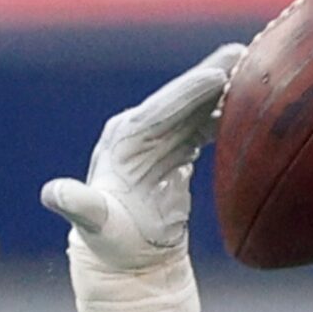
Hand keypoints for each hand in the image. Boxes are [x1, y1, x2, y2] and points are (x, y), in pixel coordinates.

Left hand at [42, 43, 245, 311]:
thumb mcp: (94, 225)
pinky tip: (251, 104)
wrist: (125, 258)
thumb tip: (54, 195)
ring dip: (225, 90)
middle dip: (213, 75)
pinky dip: (226, 114)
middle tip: (245, 52)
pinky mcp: (176, 151)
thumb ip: (78, 206)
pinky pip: (204, 125)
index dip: (188, 92)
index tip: (217, 75)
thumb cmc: (111, 243)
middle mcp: (140, 132)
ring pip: (196, 108)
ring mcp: (159, 140)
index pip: (160, 110)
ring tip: (258, 69)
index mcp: (123, 140)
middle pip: (182, 99)